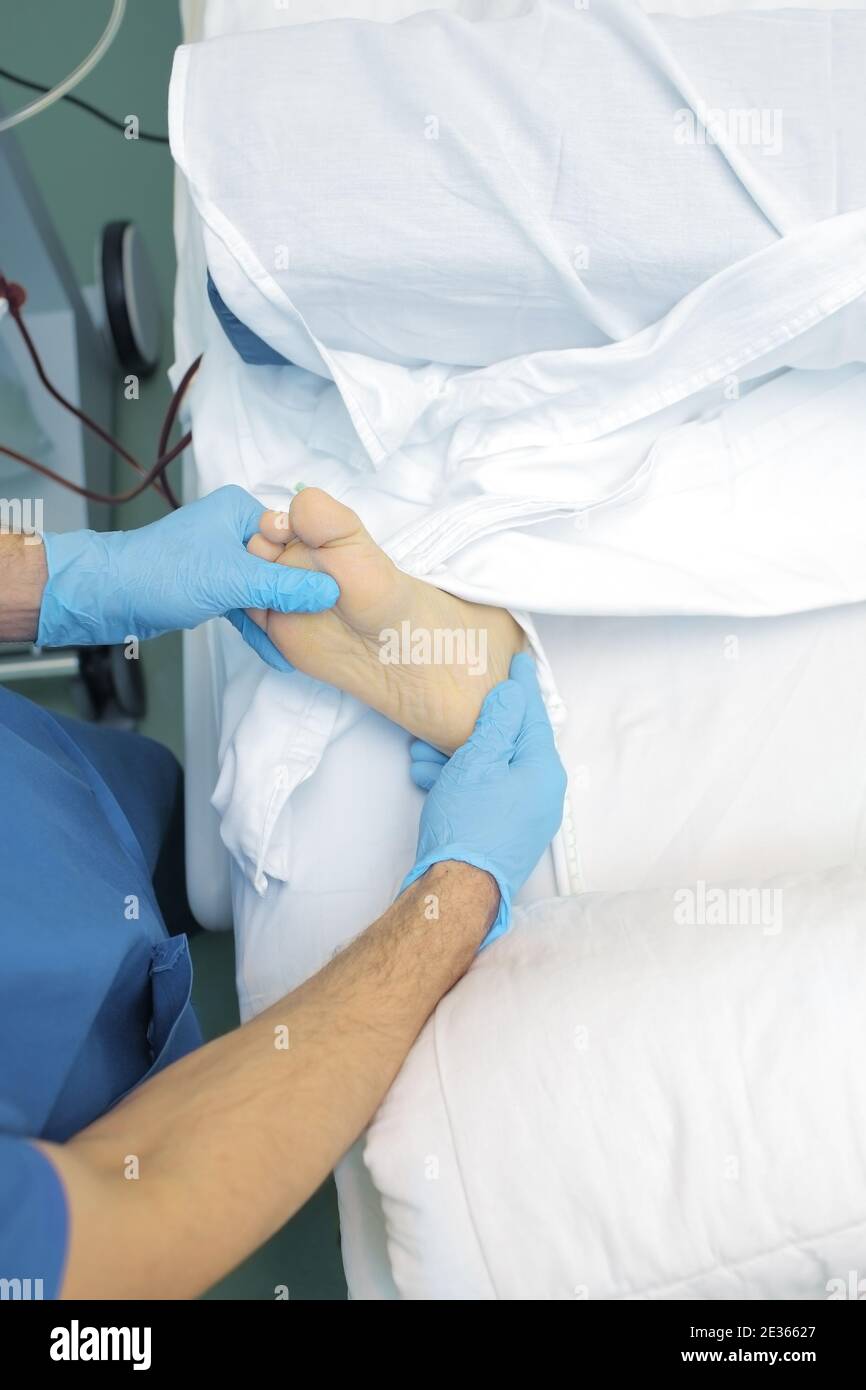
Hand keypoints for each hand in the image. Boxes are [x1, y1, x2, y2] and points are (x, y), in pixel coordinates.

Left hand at [36, 486, 338, 669]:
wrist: (110, 596)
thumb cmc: (164, 574)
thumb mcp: (234, 581)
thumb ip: (284, 588)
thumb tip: (331, 592)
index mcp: (239, 509)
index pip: (295, 536)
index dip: (313, 567)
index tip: (337, 596)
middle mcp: (232, 528)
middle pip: (281, 564)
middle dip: (298, 598)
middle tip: (324, 626)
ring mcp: (221, 558)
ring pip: (263, 588)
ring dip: (278, 617)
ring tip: (306, 647)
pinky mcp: (210, 585)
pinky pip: (246, 603)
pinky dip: (258, 625)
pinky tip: (277, 652)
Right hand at [402, 651, 566, 946]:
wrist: (455, 891)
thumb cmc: (468, 825)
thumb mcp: (478, 761)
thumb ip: (498, 723)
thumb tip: (513, 695)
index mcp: (544, 770)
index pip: (533, 715)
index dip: (521, 686)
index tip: (519, 660)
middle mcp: (541, 793)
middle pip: (510, 743)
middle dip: (475, 725)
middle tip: (453, 706)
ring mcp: (524, 815)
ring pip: (491, 769)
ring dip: (458, 754)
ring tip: (423, 746)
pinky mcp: (504, 832)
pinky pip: (485, 792)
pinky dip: (460, 779)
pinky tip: (428, 774)